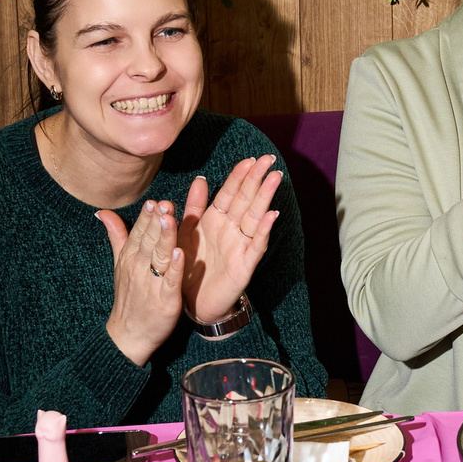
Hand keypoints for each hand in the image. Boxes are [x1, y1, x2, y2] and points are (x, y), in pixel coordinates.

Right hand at [96, 199, 184, 366]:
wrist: (129, 335)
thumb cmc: (129, 297)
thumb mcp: (120, 264)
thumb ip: (117, 235)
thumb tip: (103, 211)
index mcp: (130, 257)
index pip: (138, 232)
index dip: (147, 217)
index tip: (154, 200)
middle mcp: (139, 268)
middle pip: (149, 240)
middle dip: (157, 221)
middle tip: (165, 203)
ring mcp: (152, 284)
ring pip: (159, 257)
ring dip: (164, 238)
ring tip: (170, 219)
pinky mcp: (165, 301)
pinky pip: (170, 281)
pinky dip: (174, 268)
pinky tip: (179, 254)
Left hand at [179, 156, 283, 325]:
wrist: (193, 302)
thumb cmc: (191, 265)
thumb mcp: (187, 232)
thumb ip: (194, 206)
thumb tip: (200, 178)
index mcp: (216, 220)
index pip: (230, 193)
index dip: (239, 176)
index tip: (249, 159)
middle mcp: (231, 230)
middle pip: (246, 200)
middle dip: (257, 179)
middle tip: (269, 159)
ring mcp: (240, 246)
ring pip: (255, 217)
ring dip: (265, 197)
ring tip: (275, 178)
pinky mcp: (245, 265)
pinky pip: (256, 245)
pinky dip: (263, 230)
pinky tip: (271, 215)